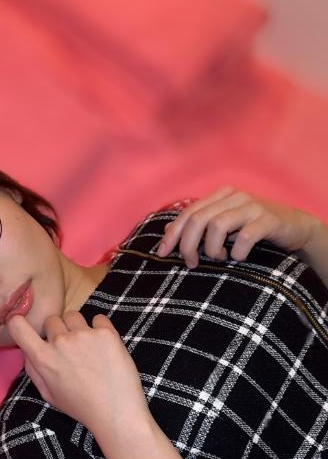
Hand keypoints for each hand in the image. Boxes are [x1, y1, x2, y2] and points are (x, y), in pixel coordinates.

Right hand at [6, 311, 149, 437]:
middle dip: (58, 331)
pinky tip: (103, 345)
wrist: (116, 412)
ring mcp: (84, 335)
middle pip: (52, 320)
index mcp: (43, 358)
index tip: (26, 325)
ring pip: (73, 315)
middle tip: (70, 349)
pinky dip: (100, 328)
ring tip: (88, 346)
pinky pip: (98, 318)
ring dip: (77, 327)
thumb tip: (27, 350)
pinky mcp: (106, 333)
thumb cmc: (81, 406)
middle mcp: (61, 342)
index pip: (17, 325)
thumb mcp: (49, 394)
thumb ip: (34, 370)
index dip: (18, 321)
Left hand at [156, 186, 320, 268]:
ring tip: (220, 258)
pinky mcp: (269, 219)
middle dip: (188, 245)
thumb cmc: (254, 228)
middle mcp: (234, 196)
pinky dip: (237, 251)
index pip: (187, 213)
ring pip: (217, 226)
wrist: (296, 227)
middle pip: (198, 219)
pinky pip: (244, 236)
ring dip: (212, 249)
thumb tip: (167, 231)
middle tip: (192, 263)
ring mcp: (252, 206)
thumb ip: (199, 225)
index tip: (162, 254)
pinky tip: (239, 257)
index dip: (172, 235)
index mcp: (220, 195)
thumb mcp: (225, 224)